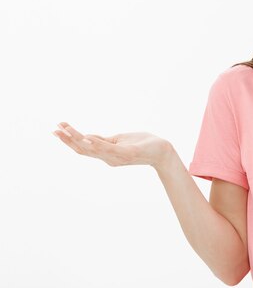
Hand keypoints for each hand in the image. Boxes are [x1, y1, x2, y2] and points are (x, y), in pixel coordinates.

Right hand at [52, 122, 173, 168]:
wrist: (163, 151)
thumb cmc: (142, 144)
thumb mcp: (119, 140)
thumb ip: (104, 140)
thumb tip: (87, 136)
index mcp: (106, 154)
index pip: (83, 147)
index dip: (68, 140)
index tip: (56, 129)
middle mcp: (108, 158)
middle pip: (83, 150)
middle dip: (67, 140)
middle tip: (54, 129)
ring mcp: (117, 157)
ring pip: (92, 148)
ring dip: (77, 138)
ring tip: (65, 129)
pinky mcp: (127, 153)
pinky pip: (109, 149)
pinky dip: (97, 143)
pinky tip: (86, 137)